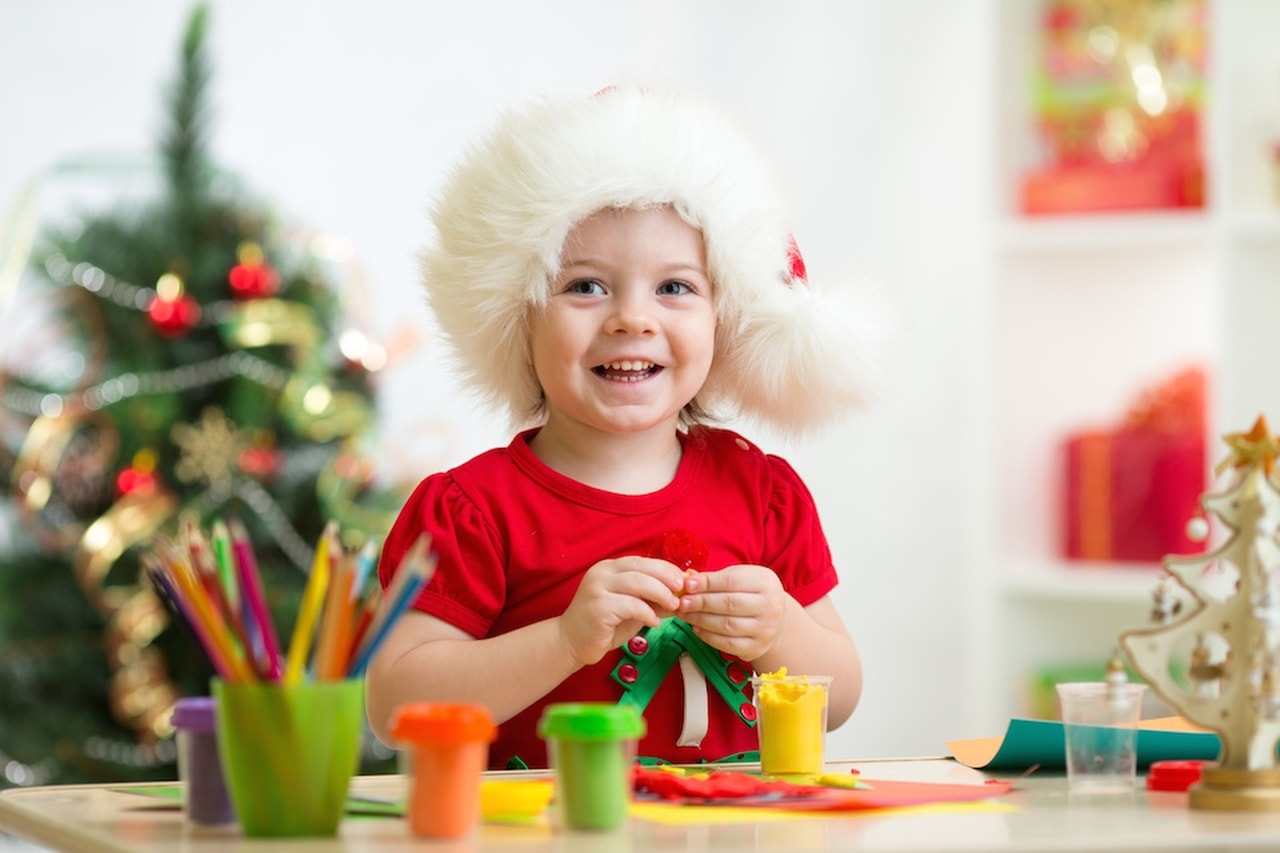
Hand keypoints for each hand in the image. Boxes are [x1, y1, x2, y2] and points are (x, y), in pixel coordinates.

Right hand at [558, 556, 684, 665]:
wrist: (571, 642)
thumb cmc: (604, 625)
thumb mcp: (632, 609)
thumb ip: (652, 599)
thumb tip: (680, 594)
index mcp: (609, 568)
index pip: (642, 561)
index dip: (665, 569)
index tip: (683, 580)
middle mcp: (602, 573)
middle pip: (641, 567)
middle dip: (666, 578)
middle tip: (682, 591)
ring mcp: (597, 588)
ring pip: (638, 582)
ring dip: (661, 594)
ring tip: (673, 606)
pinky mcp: (598, 607)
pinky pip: (630, 605)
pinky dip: (647, 613)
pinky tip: (654, 622)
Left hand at [677, 564, 787, 660]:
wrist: (775, 620)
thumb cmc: (752, 595)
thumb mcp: (741, 578)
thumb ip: (716, 578)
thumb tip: (689, 580)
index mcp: (766, 583)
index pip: (732, 581)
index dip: (707, 583)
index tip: (688, 584)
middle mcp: (770, 606)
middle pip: (729, 604)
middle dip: (701, 602)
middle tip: (682, 602)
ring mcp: (765, 629)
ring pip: (726, 625)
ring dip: (700, 619)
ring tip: (685, 614)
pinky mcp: (756, 647)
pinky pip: (727, 644)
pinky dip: (708, 636)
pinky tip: (697, 628)